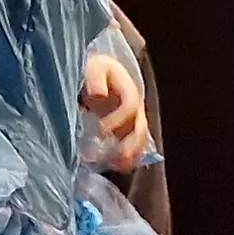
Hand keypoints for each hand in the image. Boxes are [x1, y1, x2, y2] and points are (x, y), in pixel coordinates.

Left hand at [82, 48, 151, 170]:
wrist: (98, 74)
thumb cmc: (94, 70)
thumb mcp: (93, 67)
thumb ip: (95, 78)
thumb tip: (99, 95)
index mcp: (129, 89)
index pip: (130, 106)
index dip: (118, 120)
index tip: (100, 130)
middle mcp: (135, 107)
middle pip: (140, 127)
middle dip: (130, 143)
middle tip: (117, 156)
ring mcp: (133, 120)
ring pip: (140, 139)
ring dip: (131, 154)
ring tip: (119, 166)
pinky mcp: (127, 130)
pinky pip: (134, 145)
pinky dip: (128, 157)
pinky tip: (118, 167)